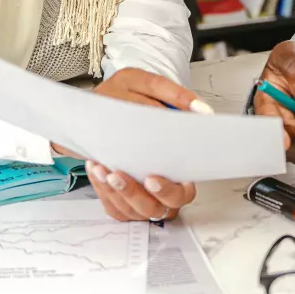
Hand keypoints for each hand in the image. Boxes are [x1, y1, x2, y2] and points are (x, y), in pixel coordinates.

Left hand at [51, 68, 207, 220]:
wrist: (100, 105)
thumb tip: (198, 109)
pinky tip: (96, 170)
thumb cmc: (128, 97)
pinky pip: (113, 205)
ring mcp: (139, 195)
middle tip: (119, 175)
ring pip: (132, 209)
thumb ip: (174, 95)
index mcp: (180, 167)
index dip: (168, 190)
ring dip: (115, 191)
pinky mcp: (119, 198)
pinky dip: (102, 189)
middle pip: (155, 208)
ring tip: (103, 170)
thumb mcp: (147, 84)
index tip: (152, 179)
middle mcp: (161, 186)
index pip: (183, 192)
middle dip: (134, 194)